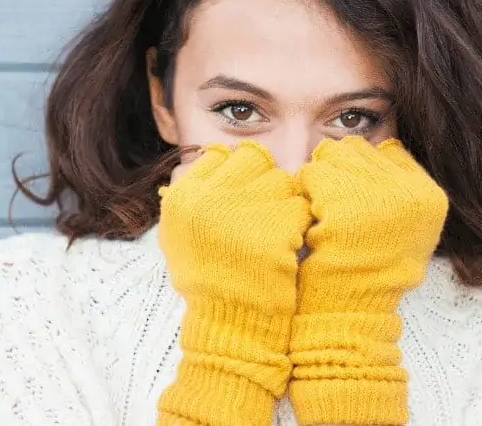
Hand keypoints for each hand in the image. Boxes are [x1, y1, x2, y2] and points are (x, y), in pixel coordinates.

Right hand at [156, 141, 311, 425]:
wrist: (230, 326)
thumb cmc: (209, 279)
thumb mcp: (181, 235)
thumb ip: (195, 194)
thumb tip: (216, 154)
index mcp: (181, 197)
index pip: (220, 155)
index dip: (238, 173)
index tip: (244, 195)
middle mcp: (206, 198)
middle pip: (253, 158)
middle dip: (264, 181)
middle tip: (266, 211)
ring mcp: (241, 212)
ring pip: (282, 180)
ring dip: (285, 202)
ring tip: (276, 232)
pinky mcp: (274, 229)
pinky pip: (301, 207)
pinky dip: (301, 224)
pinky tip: (289, 246)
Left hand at [288, 136, 448, 425]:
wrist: (352, 310)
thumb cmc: (372, 271)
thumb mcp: (406, 228)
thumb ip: (399, 189)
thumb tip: (378, 144)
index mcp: (430, 196)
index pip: (390, 150)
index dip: (364, 168)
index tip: (354, 196)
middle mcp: (410, 191)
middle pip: (358, 147)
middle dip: (339, 170)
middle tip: (334, 204)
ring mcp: (378, 194)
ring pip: (331, 154)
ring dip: (319, 179)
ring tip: (323, 212)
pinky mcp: (345, 201)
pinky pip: (312, 174)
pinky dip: (305, 193)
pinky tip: (312, 219)